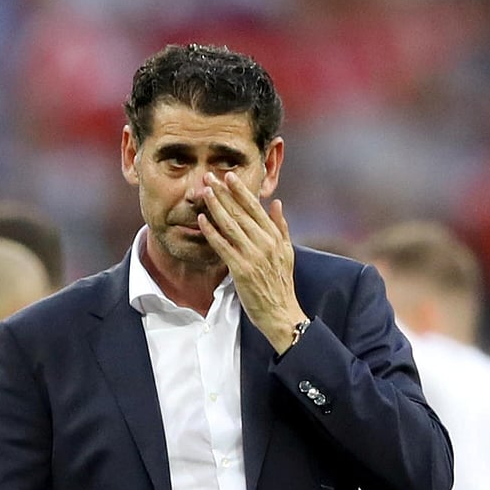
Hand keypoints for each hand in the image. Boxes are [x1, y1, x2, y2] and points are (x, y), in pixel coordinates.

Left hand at [198, 171, 306, 353]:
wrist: (281, 313)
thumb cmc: (281, 284)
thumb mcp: (287, 252)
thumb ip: (281, 227)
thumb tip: (277, 203)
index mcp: (276, 237)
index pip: (256, 208)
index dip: (241, 191)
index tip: (229, 176)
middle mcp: (265, 243)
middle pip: (241, 213)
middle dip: (224, 193)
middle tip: (210, 177)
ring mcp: (253, 256)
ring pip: (231, 226)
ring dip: (216, 207)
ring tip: (205, 192)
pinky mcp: (241, 270)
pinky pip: (223, 246)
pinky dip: (212, 232)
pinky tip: (202, 220)